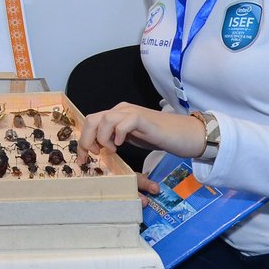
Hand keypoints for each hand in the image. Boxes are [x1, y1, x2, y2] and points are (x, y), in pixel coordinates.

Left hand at [77, 102, 206, 162]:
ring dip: (103, 137)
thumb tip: (98, 148)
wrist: (185, 134)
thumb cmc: (159, 137)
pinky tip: (122, 145)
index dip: (83, 140)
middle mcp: (122, 110)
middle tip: (94, 154)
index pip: (91, 122)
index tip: (84, 158)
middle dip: (87, 139)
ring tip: (112, 150)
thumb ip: (115, 138)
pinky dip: (119, 134)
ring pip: (105, 118)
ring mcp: (132, 112)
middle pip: (93, 119)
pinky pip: (124, 122)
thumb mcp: (131, 138)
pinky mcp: (144, 119)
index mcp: (117, 114)